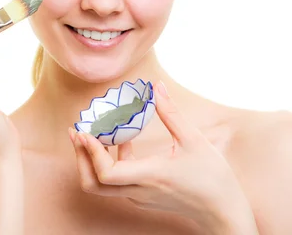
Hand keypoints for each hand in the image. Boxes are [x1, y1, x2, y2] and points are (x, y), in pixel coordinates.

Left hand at [69, 81, 255, 230]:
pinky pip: (116, 182)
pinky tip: (123, 142)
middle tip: (77, 132)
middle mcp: (138, 191)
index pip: (106, 173)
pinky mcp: (142, 197)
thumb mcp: (194, 141)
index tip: (84, 131)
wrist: (224, 213)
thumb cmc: (214, 179)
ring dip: (92, 159)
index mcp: (150, 176)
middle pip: (93, 183)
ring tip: (92, 133)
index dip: (91, 153)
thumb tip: (156, 86)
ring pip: (101, 184)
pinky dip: (110, 162)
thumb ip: (171, 113)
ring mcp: (138, 197)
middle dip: (80, 157)